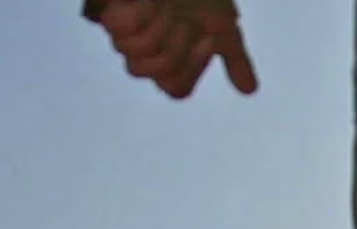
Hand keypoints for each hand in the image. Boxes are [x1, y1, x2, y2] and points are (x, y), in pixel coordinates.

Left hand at [96, 0, 258, 99]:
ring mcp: (123, 32)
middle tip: (184, 15)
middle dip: (178, 42)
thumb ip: (236, 57)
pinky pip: (120, 30)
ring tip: (164, 2)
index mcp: (170, 57)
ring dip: (160, 25)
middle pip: (160, 73)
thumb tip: (250, 91)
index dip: (193, 65)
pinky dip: (140, 12)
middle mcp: (144, 50)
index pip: (176, 88)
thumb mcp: (224, 23)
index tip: (206, 37)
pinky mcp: (105, 11)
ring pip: (138, 56)